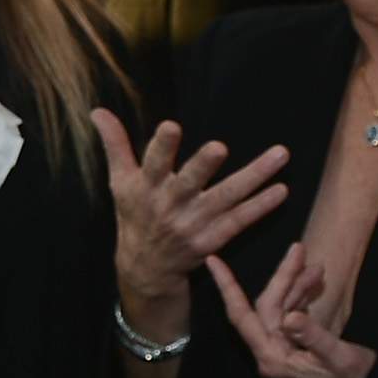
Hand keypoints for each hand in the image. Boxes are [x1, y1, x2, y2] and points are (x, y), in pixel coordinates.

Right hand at [95, 113, 287, 298]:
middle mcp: (170, 205)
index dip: (162, 147)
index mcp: (146, 187)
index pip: (153, 163)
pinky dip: (261, 206)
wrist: (146, 266)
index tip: (171, 126)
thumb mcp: (120, 181)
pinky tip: (280, 189)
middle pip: (189, 182)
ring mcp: (194, 223)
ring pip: (226, 198)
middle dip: (202, 166)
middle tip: (219, 147)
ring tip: (280, 155)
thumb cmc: (135, 214)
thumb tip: (97, 111)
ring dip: (254, 177)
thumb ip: (115, 145)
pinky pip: (240, 220)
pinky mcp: (213, 239)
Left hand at [207, 244, 375, 377]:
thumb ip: (315, 337)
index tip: (214, 261)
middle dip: (282, 278)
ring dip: (296, 286)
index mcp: (273, 358)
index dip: (228, 287)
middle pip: (266, 306)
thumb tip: (292, 316)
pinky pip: (290, 316)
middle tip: (300, 250)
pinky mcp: (293, 348)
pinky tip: (314, 283)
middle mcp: (270, 353)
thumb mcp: (341, 359)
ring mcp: (281, 350)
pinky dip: (302, 298)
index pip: (244, 316)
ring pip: (280, 308)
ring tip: (317, 267)